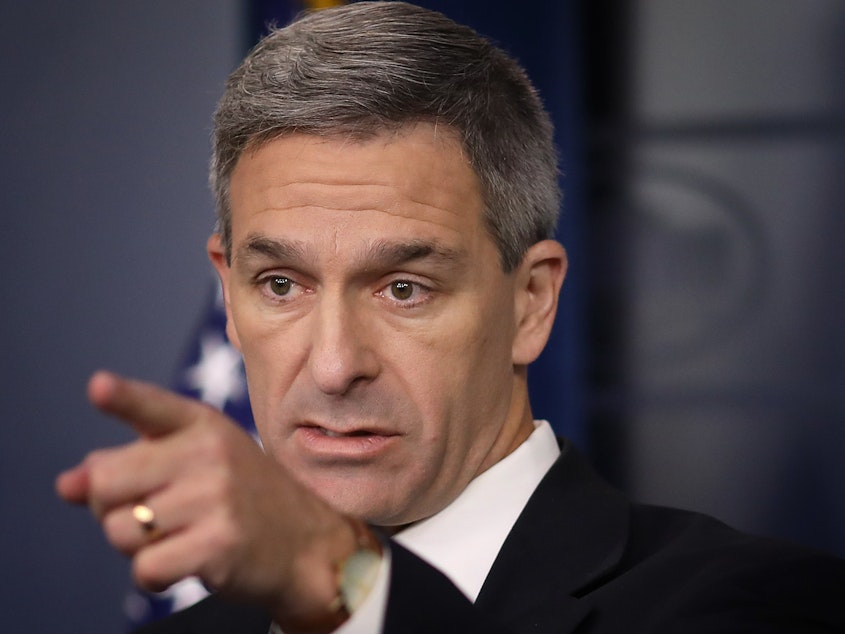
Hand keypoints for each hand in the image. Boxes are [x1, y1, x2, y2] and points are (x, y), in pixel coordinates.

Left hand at [56, 371, 359, 631]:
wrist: (309, 543)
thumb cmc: (241, 500)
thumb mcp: (196, 465)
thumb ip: (131, 466)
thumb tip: (66, 485)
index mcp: (203, 425)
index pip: (153, 407)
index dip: (122, 397)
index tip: (98, 387)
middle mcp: (210, 454)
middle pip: (107, 482)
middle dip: (110, 508)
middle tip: (150, 514)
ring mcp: (216, 498)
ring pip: (119, 531)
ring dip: (135, 546)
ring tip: (178, 536)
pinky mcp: (219, 544)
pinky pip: (145, 569)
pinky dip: (155, 576)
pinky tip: (187, 563)